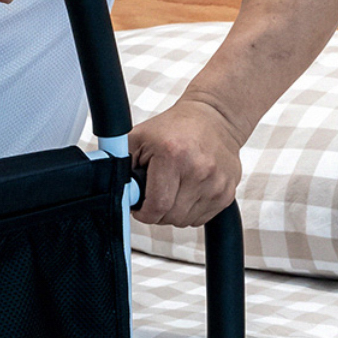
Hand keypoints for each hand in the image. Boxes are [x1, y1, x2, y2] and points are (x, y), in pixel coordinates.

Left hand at [128, 98, 243, 227]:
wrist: (216, 117)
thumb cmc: (175, 127)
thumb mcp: (138, 138)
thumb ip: (120, 164)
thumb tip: (111, 189)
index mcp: (173, 156)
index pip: (156, 207)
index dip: (143, 213)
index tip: (140, 206)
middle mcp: (199, 170)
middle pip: (170, 217)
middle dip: (157, 211)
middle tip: (155, 193)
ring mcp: (216, 183)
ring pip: (185, 221)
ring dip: (174, 212)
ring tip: (173, 188)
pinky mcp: (227, 193)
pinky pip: (200, 218)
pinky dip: (190, 211)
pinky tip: (188, 191)